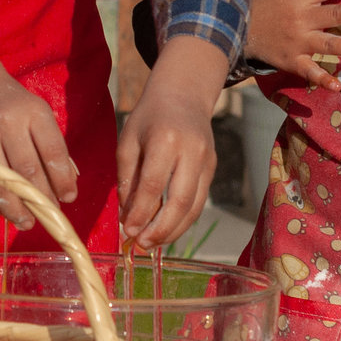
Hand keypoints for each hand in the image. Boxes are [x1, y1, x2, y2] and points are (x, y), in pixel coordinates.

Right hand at [0, 24, 75, 225]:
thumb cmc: (14, 104)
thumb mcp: (38, 113)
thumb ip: (52, 146)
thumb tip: (67, 184)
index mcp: (33, 114)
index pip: (53, 152)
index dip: (63, 180)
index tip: (69, 197)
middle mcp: (7, 125)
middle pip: (28, 172)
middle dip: (41, 200)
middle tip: (49, 214)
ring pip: (1, 185)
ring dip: (16, 210)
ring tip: (26, 222)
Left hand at [118, 36, 229, 247]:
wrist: (184, 94)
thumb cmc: (149, 117)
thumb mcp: (128, 140)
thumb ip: (127, 178)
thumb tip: (128, 216)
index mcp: (166, 139)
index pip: (154, 186)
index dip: (140, 213)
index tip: (127, 232)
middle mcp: (192, 151)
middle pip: (180, 201)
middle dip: (160, 229)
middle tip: (141, 245)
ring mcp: (208, 160)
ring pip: (194, 206)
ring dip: (173, 230)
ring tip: (152, 243)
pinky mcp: (213, 168)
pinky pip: (199, 201)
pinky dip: (182, 219)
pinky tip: (166, 229)